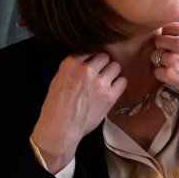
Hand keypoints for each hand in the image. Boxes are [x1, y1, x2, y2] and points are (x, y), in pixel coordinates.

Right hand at [31, 53, 125, 173]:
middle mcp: (87, 70)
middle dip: (103, 64)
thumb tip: (86, 62)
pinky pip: (123, 81)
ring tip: (106, 82)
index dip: (91, 57)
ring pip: (116, 66)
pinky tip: (112, 90)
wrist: (60, 128)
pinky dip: (119, 84)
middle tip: (99, 74)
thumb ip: (73, 68)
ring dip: (112, 73)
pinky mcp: (110, 96)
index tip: (92, 63)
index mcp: (71, 63)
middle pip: (105, 56)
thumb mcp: (58, 79)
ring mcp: (100, 82)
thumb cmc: (55, 107)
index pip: (90, 49)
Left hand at [153, 22, 178, 124]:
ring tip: (176, 69)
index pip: (167, 27)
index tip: (173, 46)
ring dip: (162, 63)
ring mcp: (175, 59)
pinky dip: (164, 76)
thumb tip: (166, 35)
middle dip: (163, 49)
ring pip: (155, 56)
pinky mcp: (171, 75)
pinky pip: (157, 72)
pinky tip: (176, 78)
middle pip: (158, 41)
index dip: (168, 37)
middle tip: (174, 59)